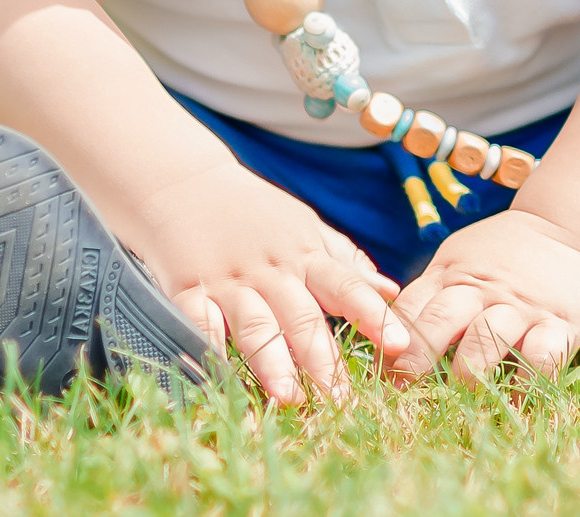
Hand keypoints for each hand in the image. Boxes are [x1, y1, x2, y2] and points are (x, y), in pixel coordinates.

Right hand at [123, 156, 406, 404]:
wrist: (179, 180)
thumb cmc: (251, 211)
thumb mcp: (303, 226)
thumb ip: (345, 262)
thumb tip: (393, 291)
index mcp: (303, 255)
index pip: (345, 285)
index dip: (373, 315)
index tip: (400, 345)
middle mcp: (269, 271)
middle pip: (301, 316)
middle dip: (323, 360)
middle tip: (341, 400)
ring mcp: (227, 280)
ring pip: (254, 323)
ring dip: (272, 361)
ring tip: (288, 397)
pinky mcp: (187, 289)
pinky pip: (199, 322)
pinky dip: (207, 349)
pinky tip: (219, 376)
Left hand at [381, 209, 579, 384]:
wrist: (569, 230)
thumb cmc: (503, 253)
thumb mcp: (459, 259)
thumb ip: (430, 293)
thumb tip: (388, 335)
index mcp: (451, 274)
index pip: (412, 305)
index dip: (391, 337)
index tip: (377, 370)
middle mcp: (482, 289)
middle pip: (441, 320)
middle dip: (417, 355)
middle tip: (401, 387)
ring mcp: (520, 307)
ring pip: (486, 339)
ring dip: (468, 372)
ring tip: (457, 397)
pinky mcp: (559, 323)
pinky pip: (541, 358)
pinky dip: (526, 384)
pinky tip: (514, 402)